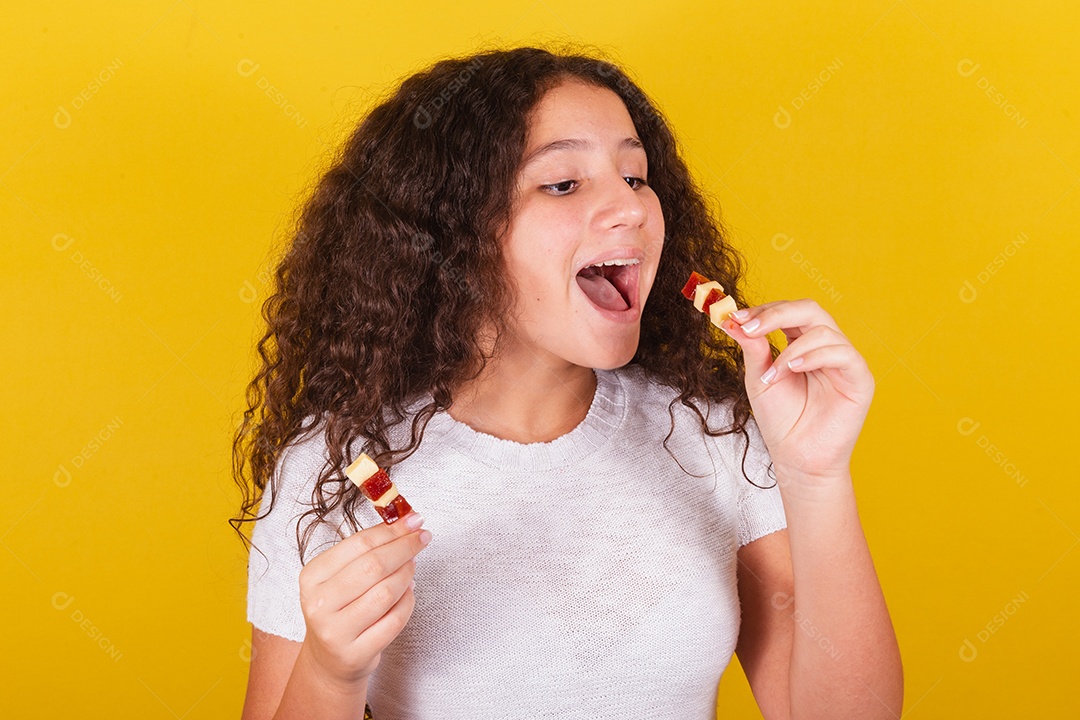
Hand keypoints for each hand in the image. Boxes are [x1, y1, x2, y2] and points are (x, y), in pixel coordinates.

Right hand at [297, 512, 430, 687]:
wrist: (329, 661)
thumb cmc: (340, 610)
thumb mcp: (340, 577)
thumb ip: (366, 552)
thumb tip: (405, 525)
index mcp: (312, 576)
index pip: (359, 544)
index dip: (391, 530)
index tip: (413, 521)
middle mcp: (319, 603)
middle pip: (374, 566)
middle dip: (404, 547)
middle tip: (422, 538)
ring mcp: (335, 631)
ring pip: (386, 592)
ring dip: (407, 574)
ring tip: (412, 565)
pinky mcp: (355, 653)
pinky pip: (395, 620)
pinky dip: (408, 601)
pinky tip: (408, 592)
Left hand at [720, 299, 873, 487]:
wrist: (796, 458)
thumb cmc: (781, 420)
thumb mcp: (760, 379)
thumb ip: (753, 348)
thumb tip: (732, 319)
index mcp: (802, 343)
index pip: (788, 312)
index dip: (764, 310)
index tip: (737, 318)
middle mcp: (826, 347)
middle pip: (809, 309)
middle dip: (777, 314)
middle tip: (750, 327)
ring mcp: (844, 361)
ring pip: (824, 330)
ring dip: (791, 348)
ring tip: (773, 373)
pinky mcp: (860, 378)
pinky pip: (843, 353)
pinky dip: (815, 355)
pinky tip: (794, 368)